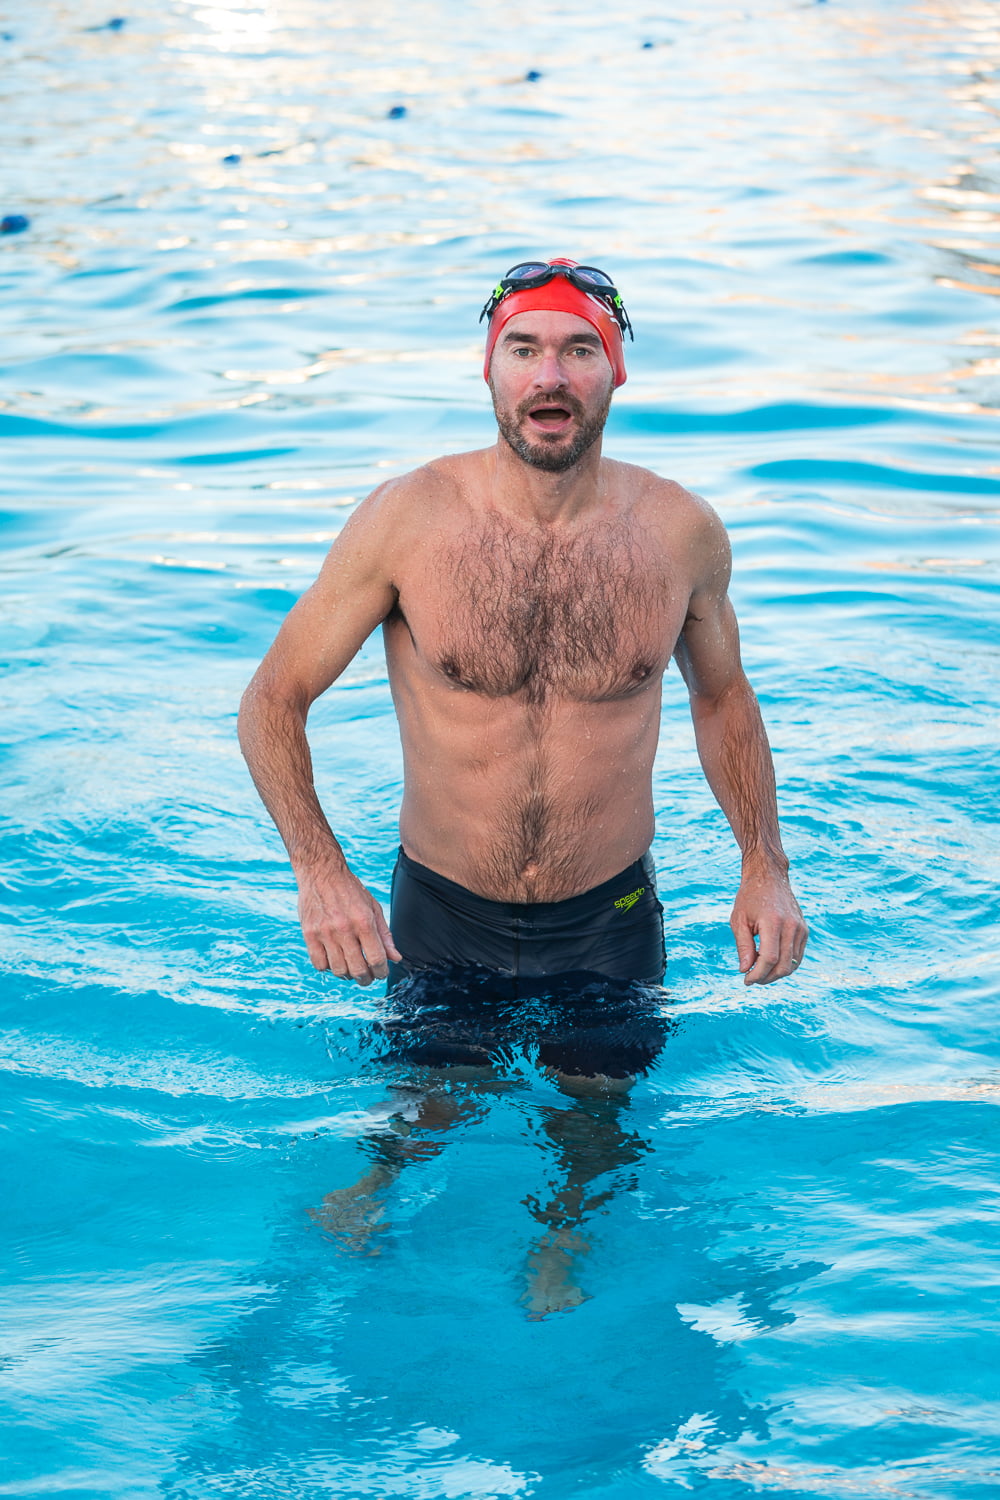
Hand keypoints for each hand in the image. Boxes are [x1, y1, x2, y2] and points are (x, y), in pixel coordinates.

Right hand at [296, 862, 401, 984]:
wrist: (321, 872)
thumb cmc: (350, 890)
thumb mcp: (373, 908)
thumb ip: (384, 935)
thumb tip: (396, 958)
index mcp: (364, 921)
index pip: (376, 958)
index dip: (381, 971)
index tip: (381, 972)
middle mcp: (344, 928)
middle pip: (358, 969)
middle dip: (366, 979)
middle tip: (367, 977)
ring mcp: (324, 932)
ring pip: (338, 970)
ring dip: (347, 975)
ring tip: (351, 969)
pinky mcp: (309, 934)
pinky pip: (319, 964)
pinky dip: (328, 967)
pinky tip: (334, 960)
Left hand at [730, 865, 807, 985]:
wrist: (769, 877)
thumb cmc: (750, 897)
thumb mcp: (739, 920)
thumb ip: (743, 946)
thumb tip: (745, 970)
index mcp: (773, 922)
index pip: (769, 958)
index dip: (757, 974)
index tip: (746, 980)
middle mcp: (791, 926)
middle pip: (783, 965)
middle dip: (767, 978)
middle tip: (751, 978)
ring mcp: (801, 928)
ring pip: (793, 964)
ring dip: (776, 973)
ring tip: (759, 970)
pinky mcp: (804, 931)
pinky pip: (798, 956)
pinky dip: (785, 964)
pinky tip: (769, 962)